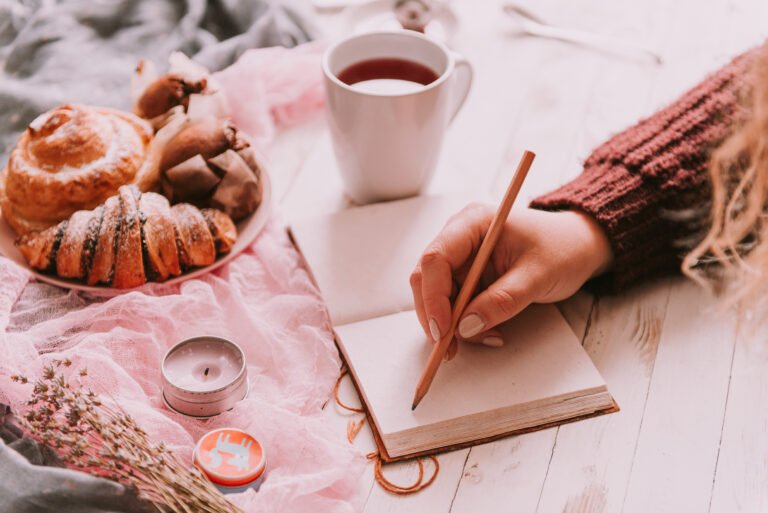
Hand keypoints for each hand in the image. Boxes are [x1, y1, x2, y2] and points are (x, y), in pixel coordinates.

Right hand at [410, 205, 612, 357]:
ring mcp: (462, 258)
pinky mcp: (467, 277)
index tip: (443, 329)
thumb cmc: (563, 248)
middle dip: (435, 315)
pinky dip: (464, 324)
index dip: (433, 295)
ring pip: (436, 296)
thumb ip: (503, 300)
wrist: (578, 247)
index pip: (436, 257)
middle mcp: (459, 237)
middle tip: (449, 347)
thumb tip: (467, 326)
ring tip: (485, 337)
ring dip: (452, 324)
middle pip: (427, 278)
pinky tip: (486, 332)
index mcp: (473, 223)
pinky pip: (453, 305)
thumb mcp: (538, 276)